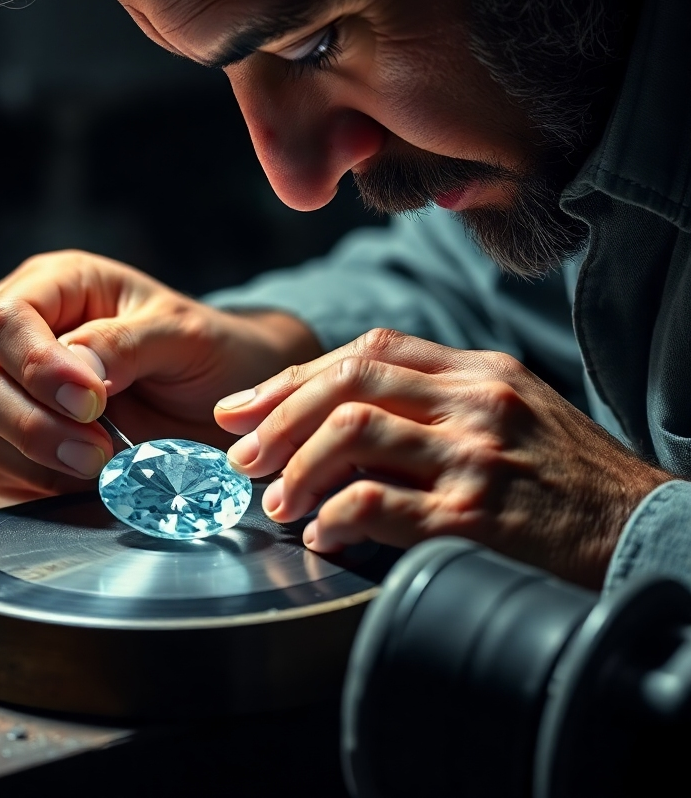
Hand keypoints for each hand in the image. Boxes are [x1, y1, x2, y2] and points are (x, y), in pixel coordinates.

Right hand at [0, 250, 319, 501]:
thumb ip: (124, 343)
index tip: (92, 403)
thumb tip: (76, 368)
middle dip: (32, 424)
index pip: (6, 320)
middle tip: (98, 452)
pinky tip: (81, 474)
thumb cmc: (200, 351)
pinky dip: (34, 482)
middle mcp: (13, 330)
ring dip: (33, 459)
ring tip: (100, 464)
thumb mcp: (181, 334)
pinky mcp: (2, 436)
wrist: (215, 400)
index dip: (38, 366)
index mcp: (53, 283)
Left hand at [216, 328, 670, 587]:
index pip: (365, 350)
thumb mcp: (507, 411)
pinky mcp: (476, 514)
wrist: (641, 529)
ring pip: (353, 433)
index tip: (245, 408)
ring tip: (276, 502)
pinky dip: (336, 516)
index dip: (293, 378)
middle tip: (243, 456)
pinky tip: (323, 534)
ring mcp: (475, 453)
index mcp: (475, 370)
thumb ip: (431, 402)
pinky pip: (379, 502)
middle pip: (348, 382)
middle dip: (279, 417)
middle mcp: (473, 399)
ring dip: (298, 469)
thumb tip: (333, 418)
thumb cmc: (562, 476)